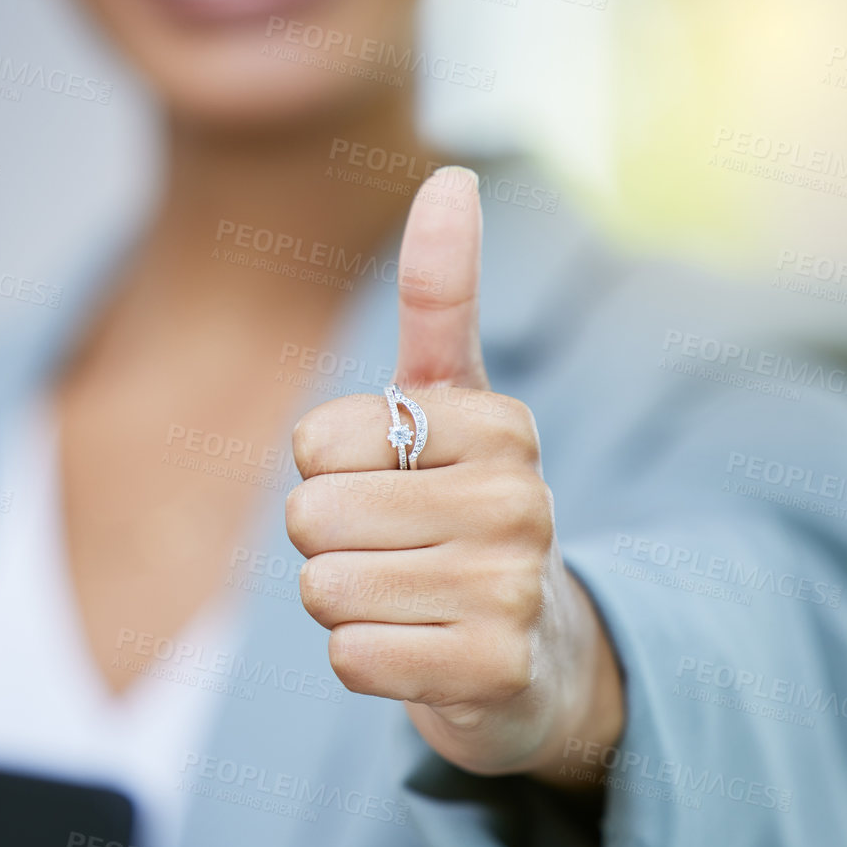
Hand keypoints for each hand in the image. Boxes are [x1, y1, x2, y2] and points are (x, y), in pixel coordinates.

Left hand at [285, 167, 624, 784]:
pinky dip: (364, 661)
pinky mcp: (493, 671)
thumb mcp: (453, 404)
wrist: (534, 653)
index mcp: (499, 424)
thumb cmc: (463, 510)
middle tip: (397, 553)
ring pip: (325, 590)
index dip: (327, 473)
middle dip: (329, 545)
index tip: (391, 484)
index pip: (315, 444)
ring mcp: (511, 589)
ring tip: (409, 598)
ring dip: (344, 604)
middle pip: (312, 518)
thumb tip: (452, 175)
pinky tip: (420, 650)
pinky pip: (351, 658)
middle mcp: (519, 500)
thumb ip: (441, 297)